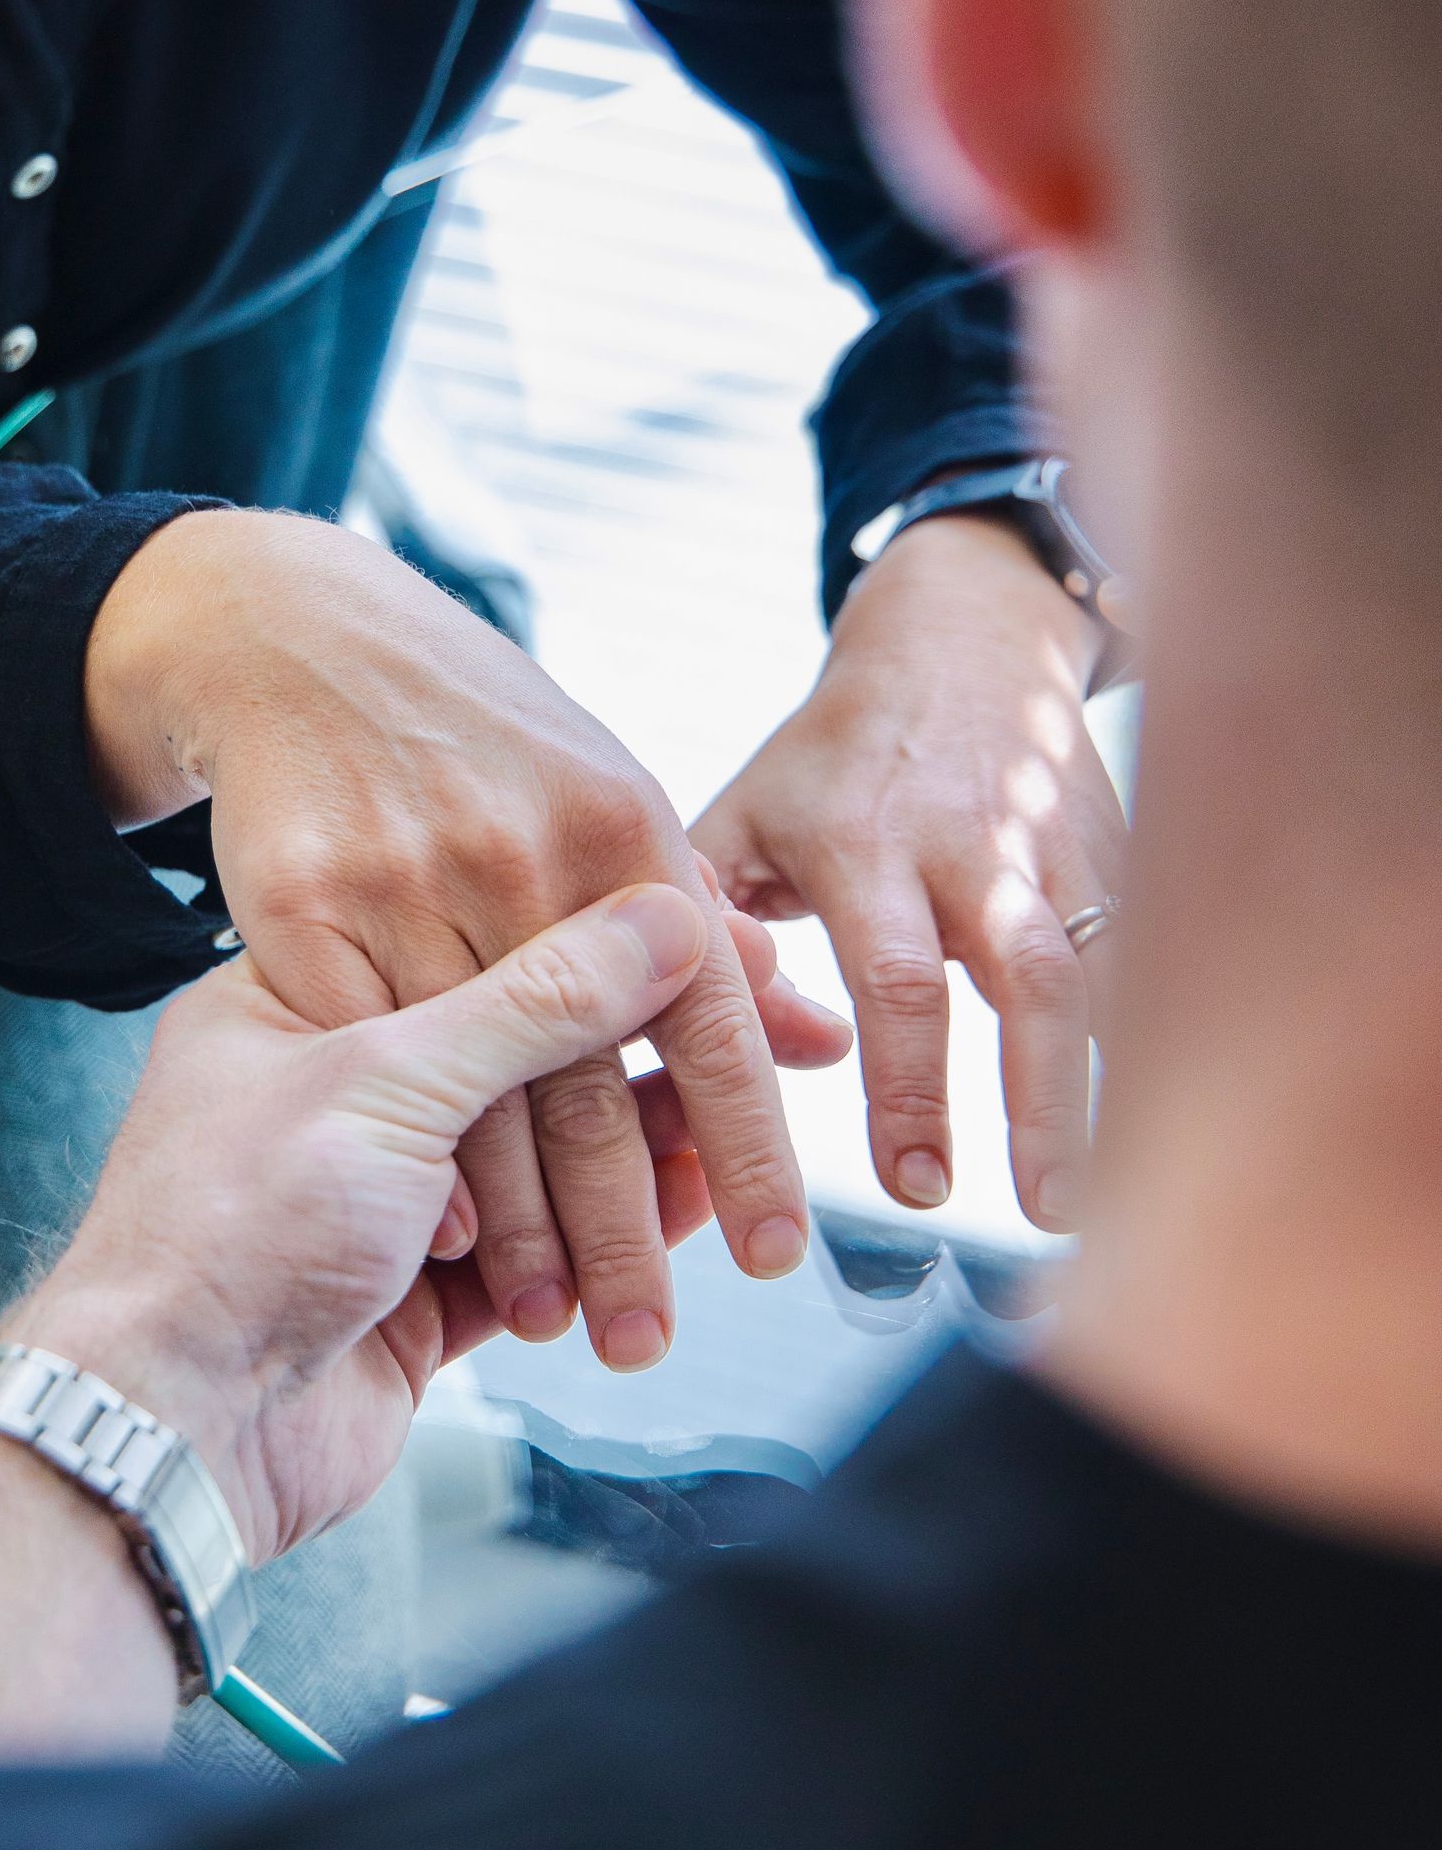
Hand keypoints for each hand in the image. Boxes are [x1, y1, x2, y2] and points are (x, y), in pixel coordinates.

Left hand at [9, 885, 724, 1563]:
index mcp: (302, 995)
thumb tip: (664, 918)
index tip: (719, 934)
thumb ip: (537, 1002)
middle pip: (528, 1048)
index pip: (485, 934)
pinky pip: (544, 1248)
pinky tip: (690, 1205)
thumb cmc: (230, 1227)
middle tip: (773, 1032)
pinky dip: (618, 1231)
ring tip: (740, 1129)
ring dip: (644, 1150)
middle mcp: (340, 1090)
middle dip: (650, 1049)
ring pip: (546, 1155)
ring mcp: (380, 1196)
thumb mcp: (390, 1079)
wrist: (164, 1423)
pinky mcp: (416, 1297)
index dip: (606, 936)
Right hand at [85, 509, 848, 1370]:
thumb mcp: (607, 817)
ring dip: (520, 1227)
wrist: (303, 646)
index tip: (776, 1250)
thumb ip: (698, 939)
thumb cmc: (482, 752)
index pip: (706, 1013)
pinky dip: (410, 1157)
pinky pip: (364, 1063)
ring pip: (477, 1093)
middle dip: (624, 1230)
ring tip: (555, 1318)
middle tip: (650, 1337)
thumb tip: (820, 1036)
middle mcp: (522, 853)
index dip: (745, 1137)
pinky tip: (446, 1244)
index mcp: (622, 828)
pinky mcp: (298, 901)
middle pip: (588, 1081)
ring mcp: (405, 875)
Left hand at [692, 514, 1127, 1231]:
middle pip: (1017, 978)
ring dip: (1096, 1087)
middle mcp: (967, 842)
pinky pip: (1142, 949)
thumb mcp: (745, 813)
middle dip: (1026, 1104)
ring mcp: (1051, 844)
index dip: (907, 1087)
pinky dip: (1148, 1034)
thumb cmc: (829, 759)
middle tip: (1035, 1213)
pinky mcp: (1113, 848)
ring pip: (1096, 971)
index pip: (895, 977)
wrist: (960, 636)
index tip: (910, 1187)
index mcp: (862, 840)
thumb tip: (699, 1046)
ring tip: (1090, 1196)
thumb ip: (711, 923)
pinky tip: (1150, 1125)